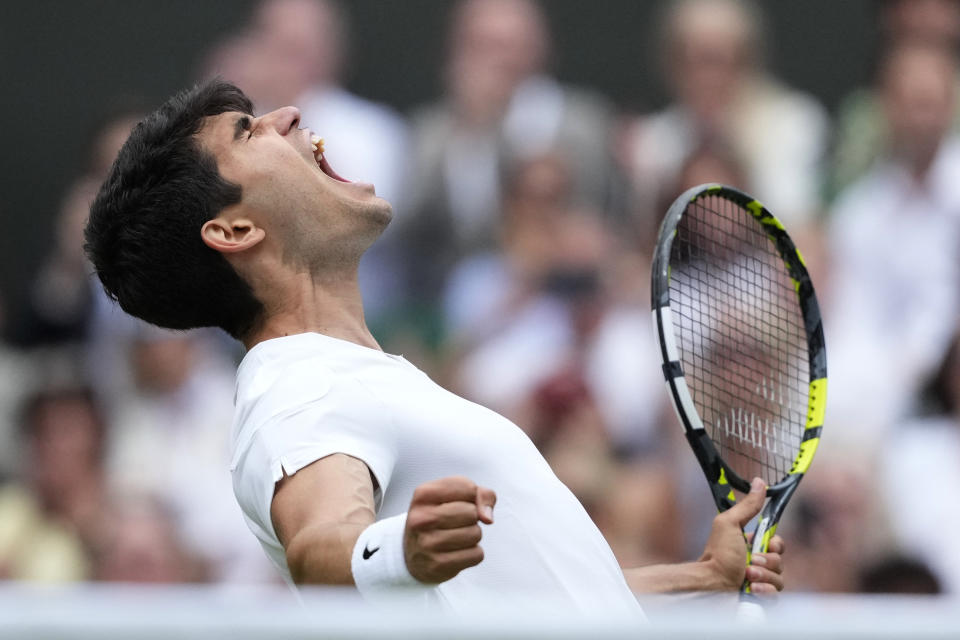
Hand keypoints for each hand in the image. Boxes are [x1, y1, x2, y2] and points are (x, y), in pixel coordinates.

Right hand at [404, 476, 495, 582]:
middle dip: (472, 518)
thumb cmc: (439, 518)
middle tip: (456, 523)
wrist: (412, 554)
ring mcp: (427, 543)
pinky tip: (456, 553)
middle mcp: (421, 518)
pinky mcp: (437, 565)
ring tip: (455, 538)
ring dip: (472, 536)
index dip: (471, 497)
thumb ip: (481, 494)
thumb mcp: (453, 496)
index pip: (468, 488)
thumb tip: (488, 518)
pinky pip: (476, 555)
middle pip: (472, 512)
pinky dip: (472, 554)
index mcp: (423, 494)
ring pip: (476, 534)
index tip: (457, 504)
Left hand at [698, 477, 784, 592]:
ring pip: (780, 580)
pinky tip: (751, 589)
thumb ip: (747, 505)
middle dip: (767, 562)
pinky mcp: (761, 600)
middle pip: (781, 562)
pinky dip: (764, 592)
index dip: (776, 545)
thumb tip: (759, 481)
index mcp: (752, 546)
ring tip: (746, 576)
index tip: (765, 545)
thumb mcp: (730, 524)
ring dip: (763, 576)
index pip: (778, 545)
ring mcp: (760, 583)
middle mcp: (758, 564)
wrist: (709, 584)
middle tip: (750, 561)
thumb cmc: (717, 554)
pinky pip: (776, 597)